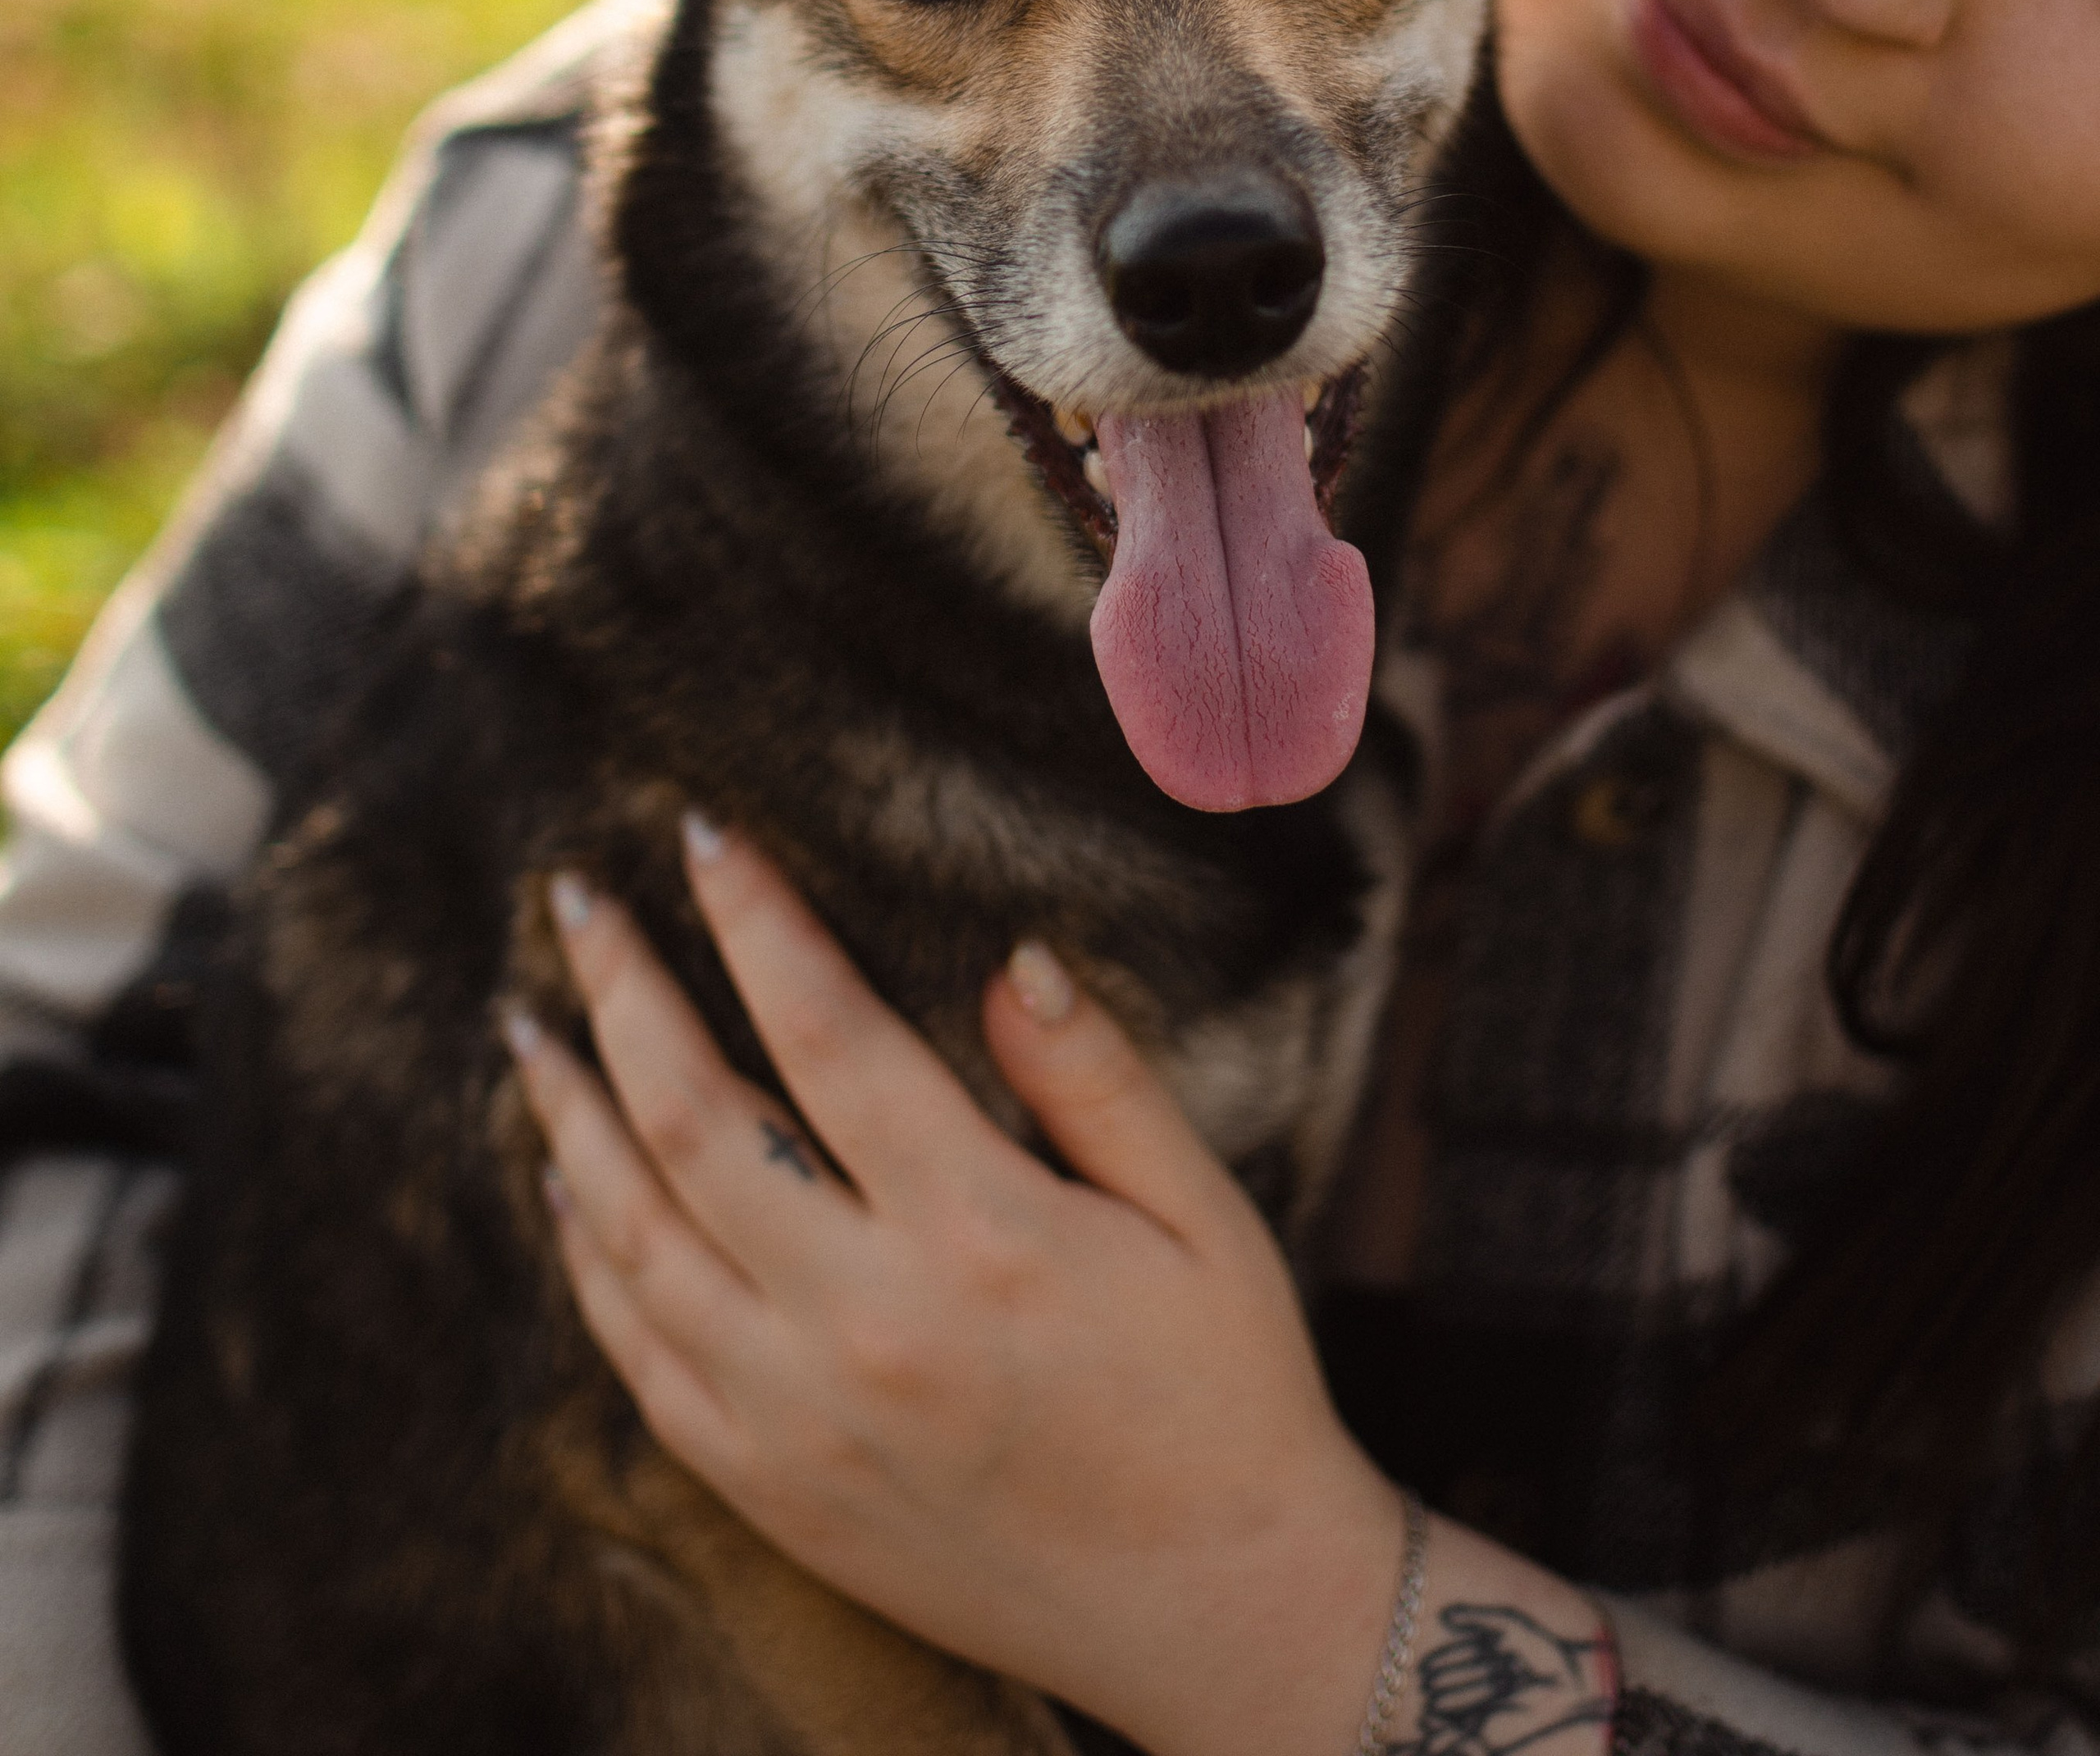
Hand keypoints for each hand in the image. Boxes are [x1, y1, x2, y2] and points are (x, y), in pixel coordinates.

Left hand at [506, 818, 1404, 1755]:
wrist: (1217, 1615)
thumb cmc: (1226, 1393)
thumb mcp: (1203, 1216)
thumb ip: (1098, 1077)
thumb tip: (1007, 957)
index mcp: (982, 1231)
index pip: (826, 1031)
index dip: (754, 921)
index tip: (700, 835)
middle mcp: (867, 1325)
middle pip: (693, 1118)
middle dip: (624, 989)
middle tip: (574, 899)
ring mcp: (801, 1420)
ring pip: (634, 1238)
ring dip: (571, 1117)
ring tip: (531, 1028)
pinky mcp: (773, 1494)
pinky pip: (641, 1359)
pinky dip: (589, 1262)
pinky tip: (569, 1188)